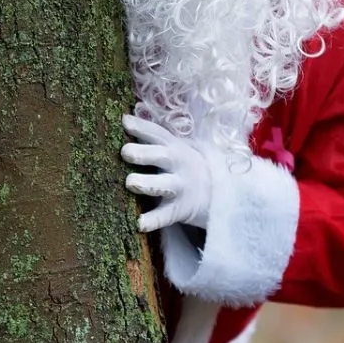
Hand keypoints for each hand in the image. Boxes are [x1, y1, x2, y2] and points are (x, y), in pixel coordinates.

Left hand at [120, 115, 212, 232]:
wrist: (219, 193)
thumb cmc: (185, 166)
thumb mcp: (177, 148)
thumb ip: (155, 138)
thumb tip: (125, 118)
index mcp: (174, 147)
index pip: (158, 134)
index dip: (142, 127)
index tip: (125, 121)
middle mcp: (177, 166)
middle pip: (160, 157)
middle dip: (143, 153)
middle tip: (125, 152)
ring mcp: (179, 188)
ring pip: (161, 186)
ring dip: (146, 183)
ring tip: (130, 182)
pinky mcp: (177, 210)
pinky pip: (163, 216)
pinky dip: (151, 221)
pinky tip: (138, 224)